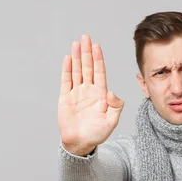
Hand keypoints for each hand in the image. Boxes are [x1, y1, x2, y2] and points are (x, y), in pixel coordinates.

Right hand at [58, 34, 123, 154]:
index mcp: (100, 94)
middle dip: (87, 52)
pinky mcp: (66, 98)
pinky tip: (68, 58)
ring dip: (77, 57)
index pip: (99, 72)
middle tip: (86, 37)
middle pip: (88, 67)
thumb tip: (111, 92)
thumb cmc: (97, 134)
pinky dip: (67, 69)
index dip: (98, 59)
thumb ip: (116, 106)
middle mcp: (89, 90)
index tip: (97, 46)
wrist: (81, 143)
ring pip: (77, 71)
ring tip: (76, 43)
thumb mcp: (112, 121)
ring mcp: (77, 93)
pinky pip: (66, 81)